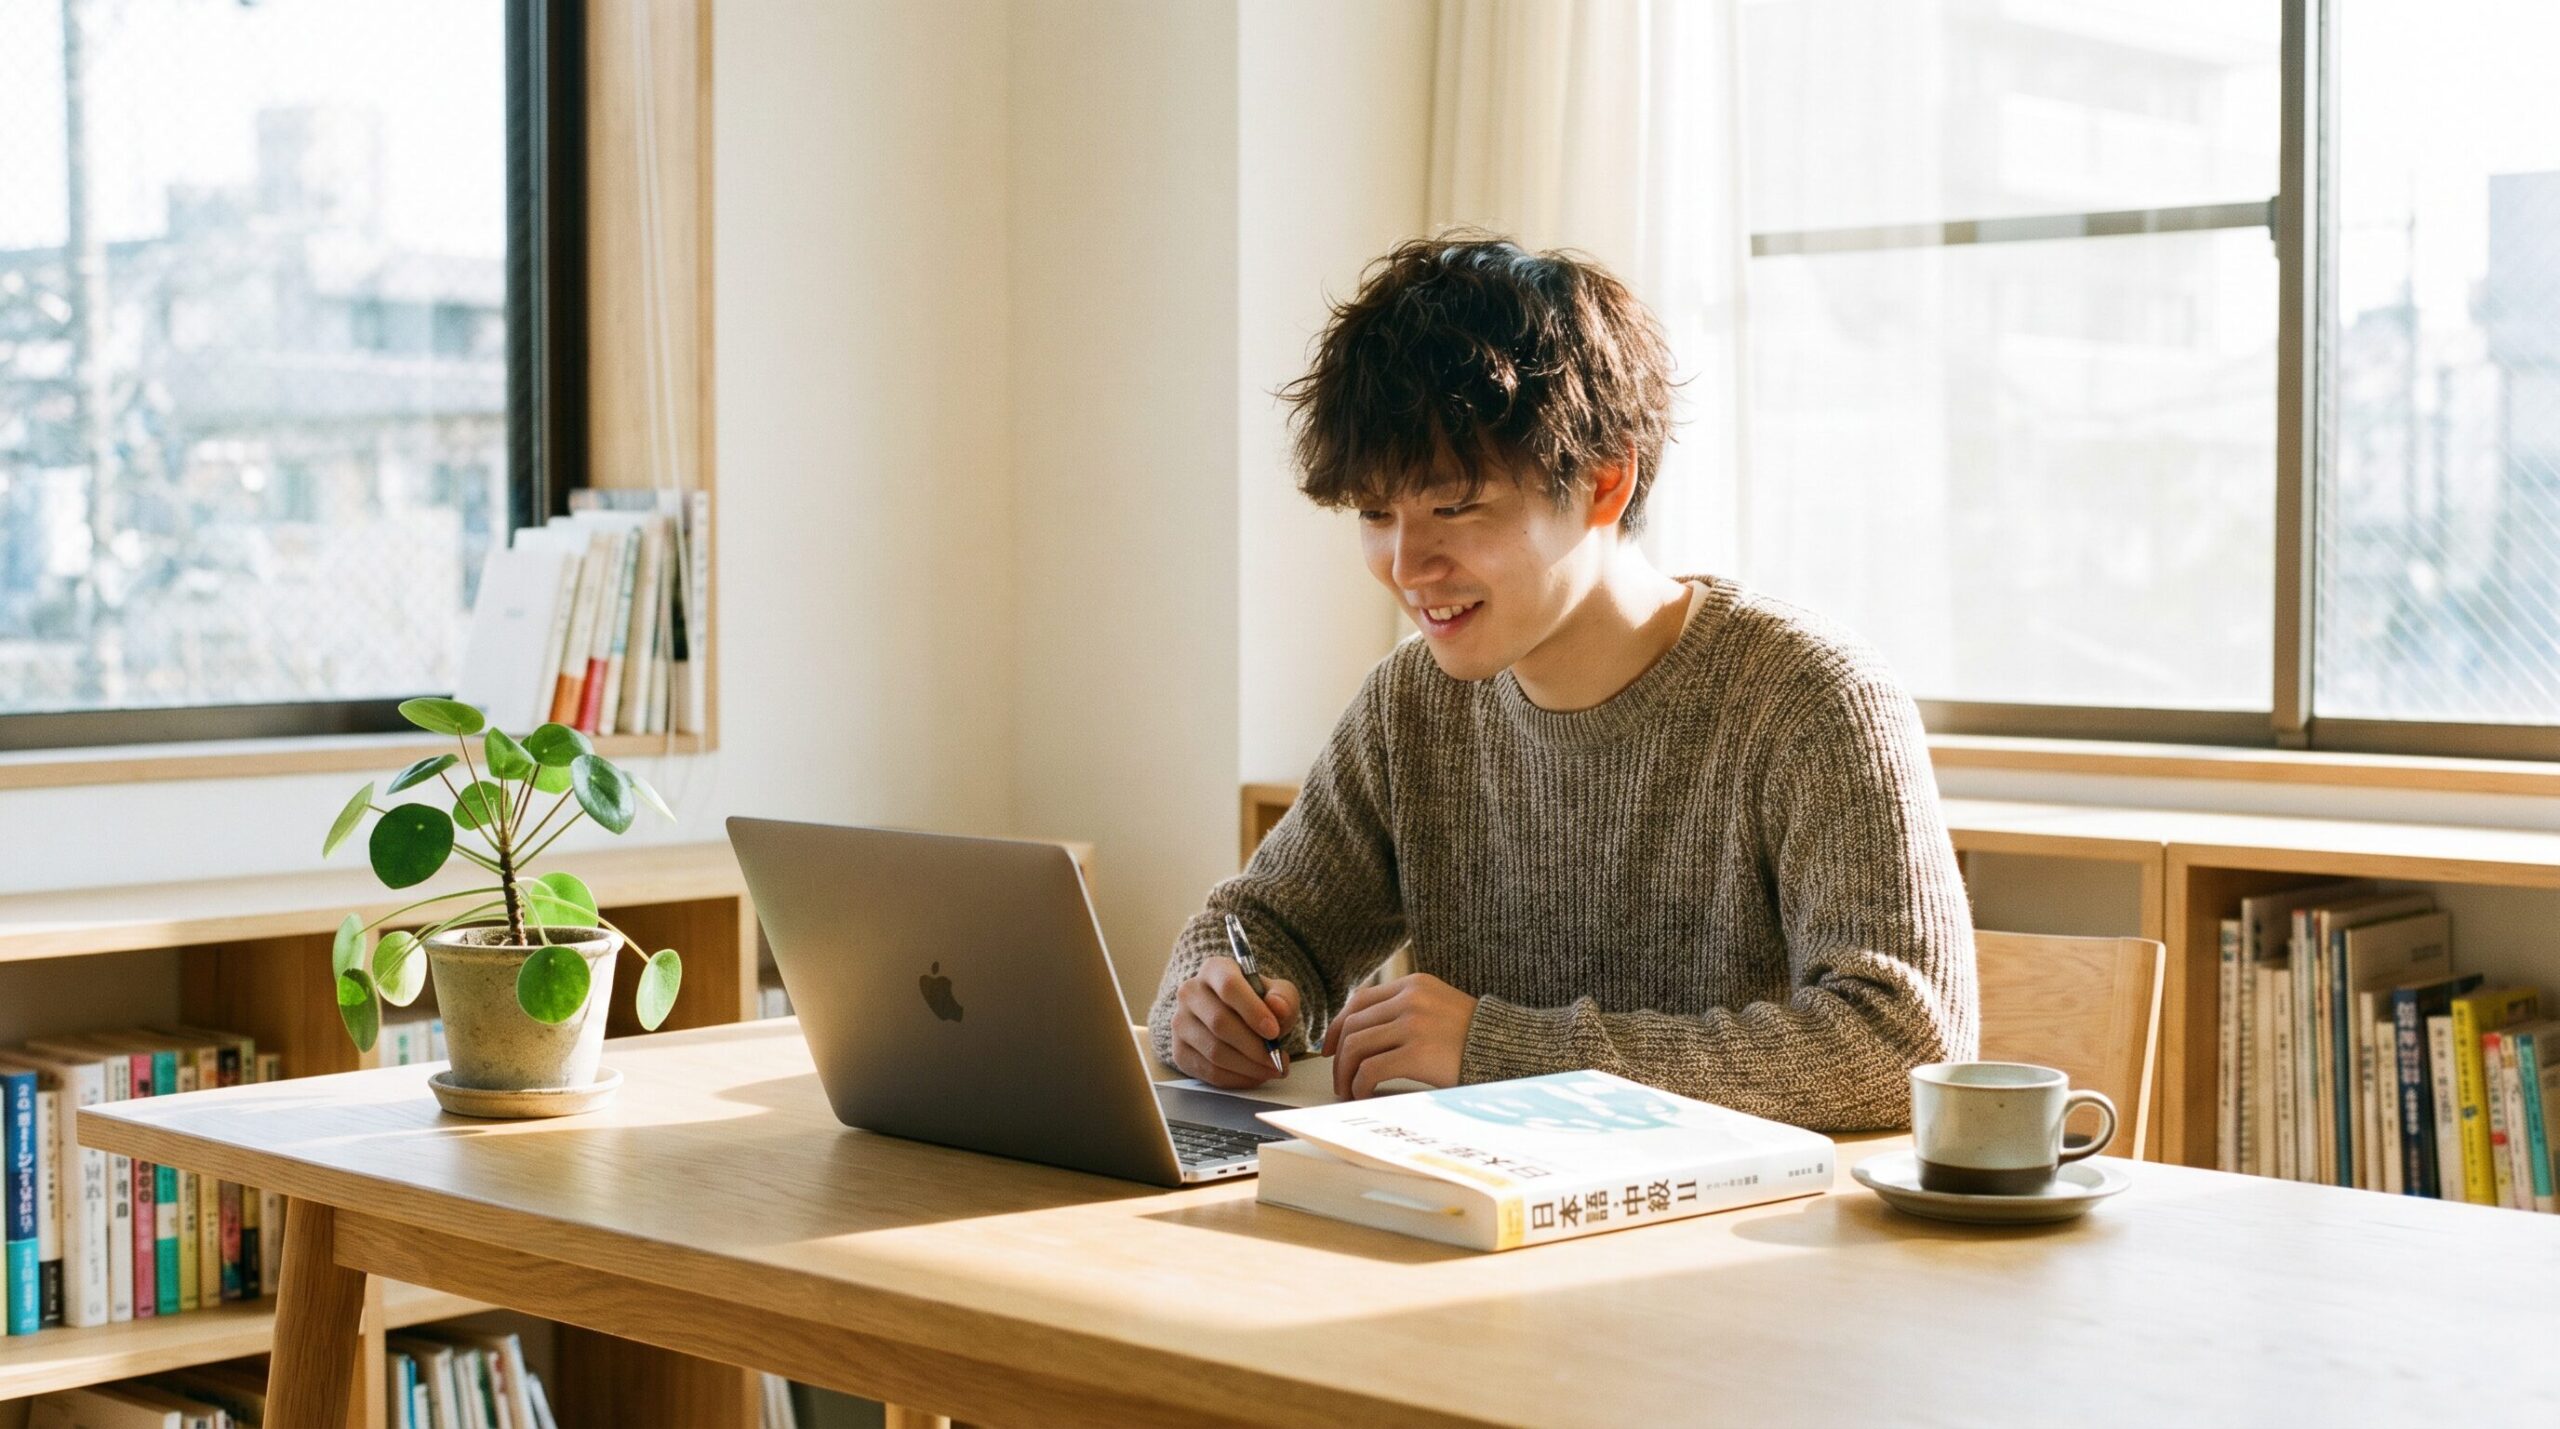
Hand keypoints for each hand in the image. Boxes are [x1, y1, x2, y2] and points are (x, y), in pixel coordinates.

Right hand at [1169, 956, 1300, 1088]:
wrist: (1237, 1019)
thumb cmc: (1258, 1003)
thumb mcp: (1278, 993)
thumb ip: (1283, 998)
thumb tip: (1278, 1007)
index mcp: (1214, 970)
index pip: (1229, 986)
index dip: (1252, 1010)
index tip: (1274, 1032)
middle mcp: (1190, 992)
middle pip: (1219, 1022)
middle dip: (1254, 1047)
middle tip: (1277, 1059)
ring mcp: (1181, 1023)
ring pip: (1214, 1051)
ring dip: (1248, 1066)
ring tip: (1271, 1069)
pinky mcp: (1180, 1051)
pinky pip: (1208, 1071)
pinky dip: (1236, 1079)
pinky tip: (1254, 1075)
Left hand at [1322, 973, 1477, 1098]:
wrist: (1511, 1051)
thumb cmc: (1477, 1040)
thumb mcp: (1440, 1009)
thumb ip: (1407, 1012)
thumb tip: (1364, 1035)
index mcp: (1415, 985)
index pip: (1359, 1000)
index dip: (1337, 1026)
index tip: (1330, 1048)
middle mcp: (1411, 999)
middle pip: (1353, 1025)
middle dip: (1338, 1055)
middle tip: (1338, 1077)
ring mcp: (1414, 1024)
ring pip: (1355, 1047)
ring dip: (1345, 1073)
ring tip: (1348, 1090)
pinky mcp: (1418, 1053)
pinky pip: (1370, 1070)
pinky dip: (1359, 1085)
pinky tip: (1363, 1095)